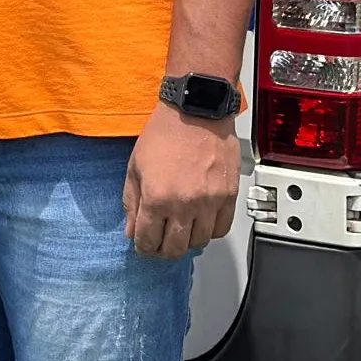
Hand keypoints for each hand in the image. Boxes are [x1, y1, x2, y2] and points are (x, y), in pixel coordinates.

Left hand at [124, 102, 241, 259]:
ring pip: (198, 242)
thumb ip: (132, 203)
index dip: (143, 248)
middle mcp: (184, 204)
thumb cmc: (165, 133)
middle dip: (163, 250)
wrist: (196, 110)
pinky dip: (209, 231)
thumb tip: (131, 231)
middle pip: (174, 249)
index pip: (148, 241)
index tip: (144, 246)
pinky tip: (200, 223)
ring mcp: (209, 202)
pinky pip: (220, 229)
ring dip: (187, 241)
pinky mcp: (228, 196)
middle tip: (161, 244)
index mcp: (157, 198)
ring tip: (181, 231)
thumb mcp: (135, 167)